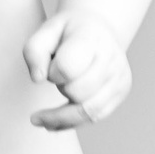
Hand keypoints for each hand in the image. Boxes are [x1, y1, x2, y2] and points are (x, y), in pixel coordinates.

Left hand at [24, 11, 130, 127]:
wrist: (98, 30)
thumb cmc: (69, 31)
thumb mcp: (46, 30)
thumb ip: (34, 51)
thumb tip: (37, 79)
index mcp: (91, 37)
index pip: (67, 67)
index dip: (52, 73)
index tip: (50, 67)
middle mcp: (111, 57)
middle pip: (77, 92)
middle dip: (61, 89)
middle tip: (57, 77)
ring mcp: (119, 77)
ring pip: (87, 112)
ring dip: (61, 116)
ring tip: (39, 118)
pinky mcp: (120, 92)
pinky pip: (94, 117)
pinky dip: (71, 123)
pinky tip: (53, 123)